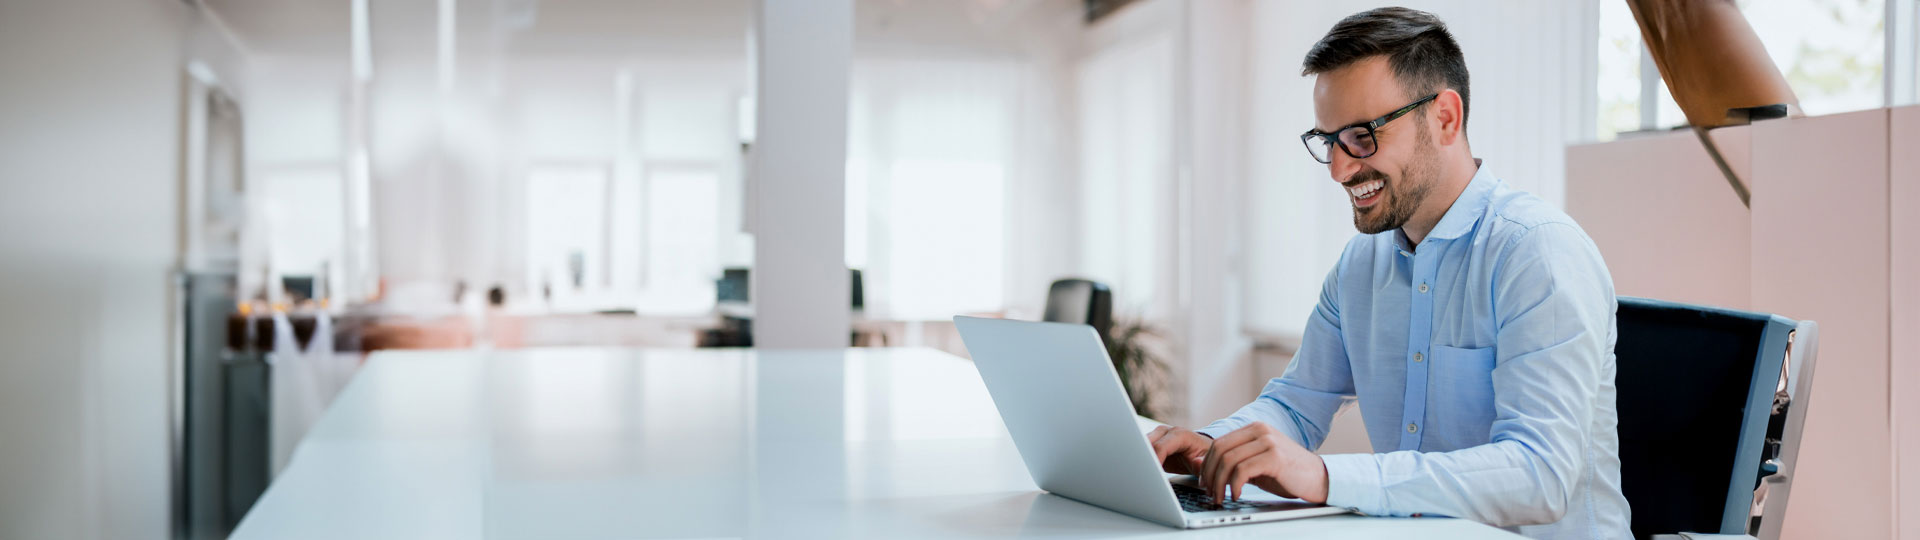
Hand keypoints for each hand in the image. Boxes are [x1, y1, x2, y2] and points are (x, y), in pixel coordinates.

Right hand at [1146, 425, 1211, 474]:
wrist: (1199, 451)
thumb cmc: (1203, 455)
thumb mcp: (1207, 462)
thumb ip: (1202, 464)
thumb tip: (1197, 462)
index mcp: (1180, 435)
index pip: (1161, 446)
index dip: (1154, 460)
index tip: (1151, 475)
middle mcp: (1166, 432)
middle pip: (1147, 444)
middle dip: (1143, 459)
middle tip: (1142, 475)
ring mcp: (1157, 436)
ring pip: (1141, 446)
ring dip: (1140, 459)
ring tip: (1141, 474)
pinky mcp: (1151, 443)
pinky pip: (1141, 450)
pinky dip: (1140, 460)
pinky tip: (1142, 471)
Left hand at [1199, 422, 1328, 504]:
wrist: (1318, 478)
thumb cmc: (1287, 473)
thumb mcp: (1255, 465)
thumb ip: (1232, 462)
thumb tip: (1201, 464)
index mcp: (1254, 428)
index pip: (1219, 443)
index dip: (1207, 464)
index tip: (1205, 482)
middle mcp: (1260, 430)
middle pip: (1220, 450)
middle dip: (1210, 474)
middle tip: (1210, 492)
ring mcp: (1268, 441)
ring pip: (1229, 460)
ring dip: (1220, 483)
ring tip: (1221, 497)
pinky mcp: (1274, 457)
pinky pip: (1242, 470)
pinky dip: (1234, 485)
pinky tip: (1236, 495)